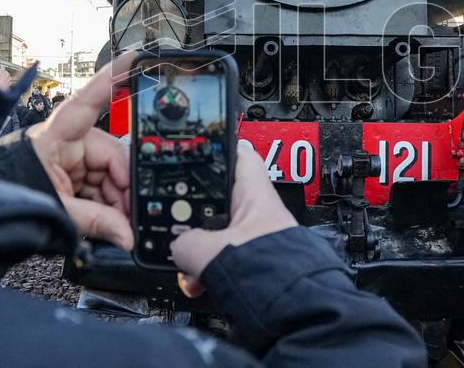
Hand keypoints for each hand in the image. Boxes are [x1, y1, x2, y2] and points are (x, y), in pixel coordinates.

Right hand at [0, 61, 12, 91]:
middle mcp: (7, 74)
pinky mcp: (9, 83)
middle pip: (4, 72)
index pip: (2, 67)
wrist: (0, 91)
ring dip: (3, 78)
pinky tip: (1, 84)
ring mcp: (9, 79)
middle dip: (1, 73)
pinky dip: (4, 82)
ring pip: (6, 76)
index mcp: (3, 71)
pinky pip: (7, 81)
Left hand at [26, 51, 140, 249]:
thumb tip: (127, 235)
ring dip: (116, 200)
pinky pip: (99, 185)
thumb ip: (96, 222)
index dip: (113, 78)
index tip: (135, 57)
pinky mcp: (69, 175)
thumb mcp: (56, 210)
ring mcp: (69, 158)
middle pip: (110, 154)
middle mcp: (65, 141)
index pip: (88, 101)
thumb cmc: (9, 199)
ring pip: (108, 173)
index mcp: (55, 137)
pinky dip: (107, 204)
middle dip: (123, 185)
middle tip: (133, 212)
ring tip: (120, 224)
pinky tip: (113, 221)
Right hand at [171, 145, 297, 297]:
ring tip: (188, 264)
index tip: (198, 150)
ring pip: (220, 234)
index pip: (238, 156)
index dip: (217, 150)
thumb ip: (183, 241)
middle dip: (196, 216)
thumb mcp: (206, 250)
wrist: (287, 312)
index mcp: (255, 195)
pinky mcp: (254, 265)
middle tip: (178, 224)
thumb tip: (177, 247)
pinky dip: (208, 268)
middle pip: (220, 201)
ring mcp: (257, 240)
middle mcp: (260, 214)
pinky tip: (198, 282)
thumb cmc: (267, 274)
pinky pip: (224, 258)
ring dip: (199, 249)